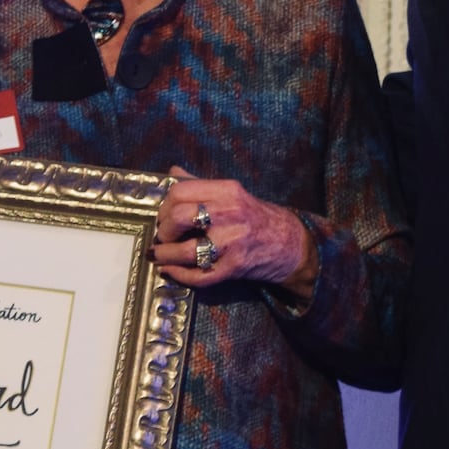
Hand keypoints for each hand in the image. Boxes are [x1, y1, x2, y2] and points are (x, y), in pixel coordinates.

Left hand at [151, 167, 318, 294]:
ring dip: (165, 255)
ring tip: (160, 256)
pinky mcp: (234, 266)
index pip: (180, 192)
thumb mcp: (232, 193)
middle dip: (164, 230)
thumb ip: (200, 184)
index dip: (164, 205)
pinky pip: (199, 275)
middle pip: (179, 217)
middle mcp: (229, 214)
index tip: (163, 216)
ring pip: (186, 250)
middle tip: (163, 236)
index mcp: (226, 191)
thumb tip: (172, 173)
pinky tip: (170, 270)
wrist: (289, 243)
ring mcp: (232, 242)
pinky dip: (179, 274)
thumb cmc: (255, 217)